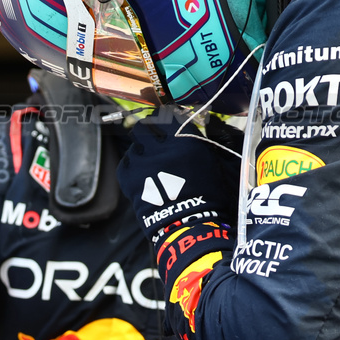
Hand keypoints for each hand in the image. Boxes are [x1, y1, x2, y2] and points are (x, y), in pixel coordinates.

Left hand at [117, 109, 239, 275]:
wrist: (188, 225)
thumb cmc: (208, 196)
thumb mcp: (212, 162)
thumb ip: (200, 141)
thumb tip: (191, 126)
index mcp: (184, 140)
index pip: (168, 115)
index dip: (167, 119)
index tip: (169, 123)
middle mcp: (160, 146)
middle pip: (145, 126)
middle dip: (149, 130)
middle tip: (155, 140)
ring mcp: (141, 161)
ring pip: (135, 145)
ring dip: (142, 150)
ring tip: (151, 164)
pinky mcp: (127, 176)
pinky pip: (126, 162)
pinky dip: (133, 166)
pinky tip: (143, 176)